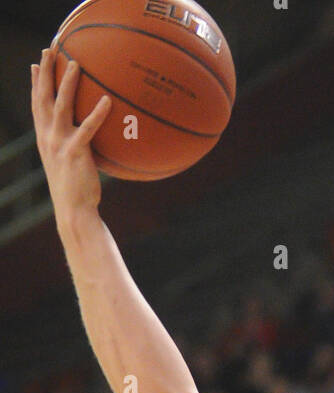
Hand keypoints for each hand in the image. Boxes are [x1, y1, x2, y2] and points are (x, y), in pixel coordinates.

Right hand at [31, 48, 111, 221]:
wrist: (73, 211)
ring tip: (75, 64)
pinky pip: (87, 128)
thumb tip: (84, 140)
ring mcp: (59, 144)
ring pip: (61, 106)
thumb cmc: (75, 191)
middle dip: (46, 72)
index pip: (37, 106)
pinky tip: (107, 100)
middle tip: (49, 50)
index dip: (36, 84)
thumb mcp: (68, 165)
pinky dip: (97, 113)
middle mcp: (47, 137)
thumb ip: (72, 147)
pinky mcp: (75, 152)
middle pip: (44, 98)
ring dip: (67, 83)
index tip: (36, 65)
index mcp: (44, 139)